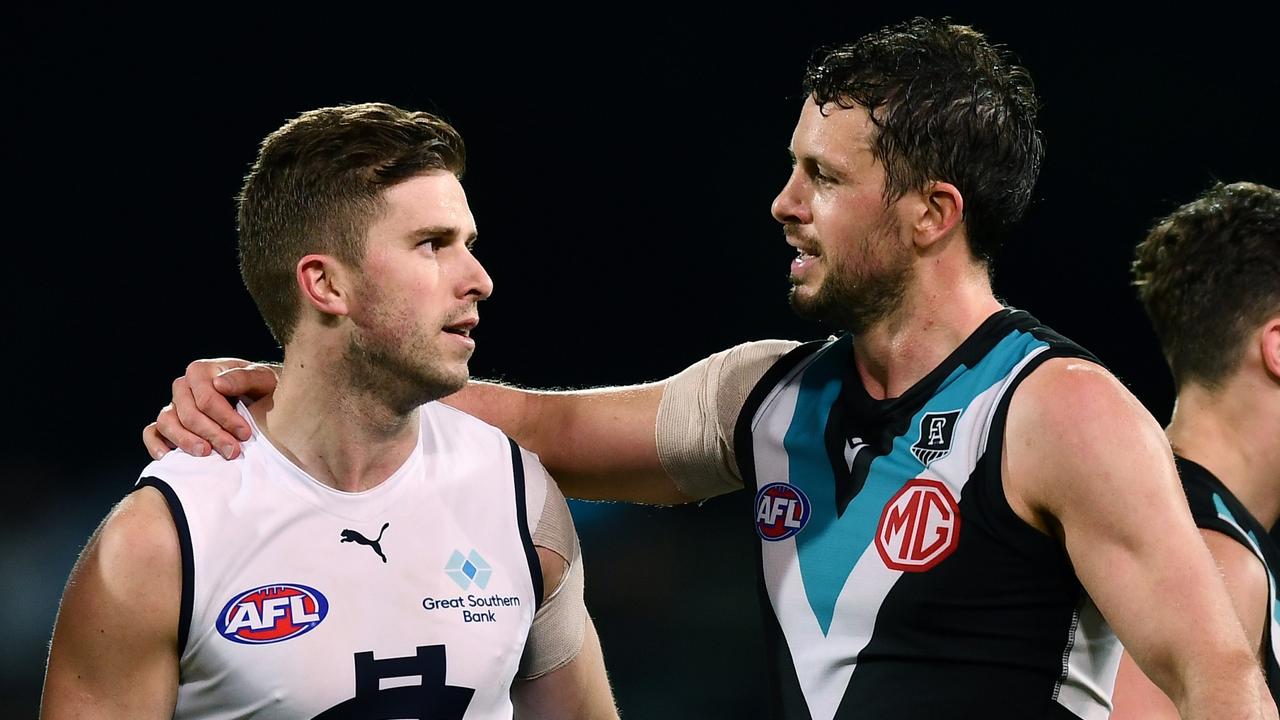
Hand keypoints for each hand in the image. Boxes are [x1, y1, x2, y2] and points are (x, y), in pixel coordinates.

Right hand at [142, 359, 278, 460]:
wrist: (263, 397)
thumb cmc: (263, 388)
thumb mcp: (263, 379)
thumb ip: (244, 378)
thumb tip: (219, 384)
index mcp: (202, 371)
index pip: (206, 398)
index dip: (225, 418)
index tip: (244, 433)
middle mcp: (184, 386)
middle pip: (188, 414)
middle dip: (212, 434)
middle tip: (233, 451)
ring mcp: (174, 405)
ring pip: (167, 422)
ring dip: (186, 441)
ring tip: (206, 454)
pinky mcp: (169, 423)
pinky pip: (152, 432)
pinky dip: (155, 444)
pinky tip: (169, 458)